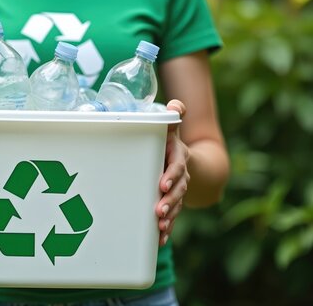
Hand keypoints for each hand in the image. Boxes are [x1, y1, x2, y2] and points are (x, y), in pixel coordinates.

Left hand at [156, 99, 189, 245]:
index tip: (162, 185)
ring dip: (169, 218)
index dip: (171, 176)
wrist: (185, 158)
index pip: (177, 167)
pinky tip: (159, 240)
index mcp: (178, 157)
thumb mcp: (171, 128)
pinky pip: (172, 217)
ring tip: (160, 227)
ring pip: (176, 205)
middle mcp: (180, 176)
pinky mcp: (173, 202)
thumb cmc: (169, 142)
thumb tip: (176, 104)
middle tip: (159, 211)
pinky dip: (167, 229)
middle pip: (178, 190)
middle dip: (170, 202)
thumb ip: (172, 117)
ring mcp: (178, 191)